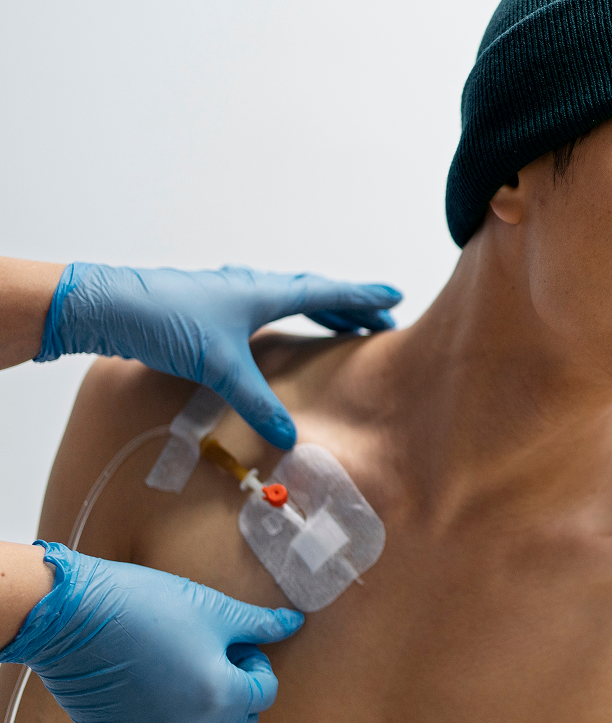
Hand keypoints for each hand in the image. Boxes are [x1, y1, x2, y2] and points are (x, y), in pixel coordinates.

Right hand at [0, 542, 303, 722]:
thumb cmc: (147, 605)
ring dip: (207, 714)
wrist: (74, 614)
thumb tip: (293, 623)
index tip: (235, 643)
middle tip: (215, 657)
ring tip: (187, 672)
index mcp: (219, 695)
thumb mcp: (215, 609)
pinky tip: (162, 701)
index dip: (255, 664)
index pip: (264, 693)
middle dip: (238, 692)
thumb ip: (259, 624)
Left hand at [37, 263, 401, 447]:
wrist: (106, 305)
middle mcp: (252, 286)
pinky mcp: (209, 305)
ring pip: (288, 297)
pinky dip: (288, 315)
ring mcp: (230, 293)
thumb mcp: (219, 366)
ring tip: (340, 325)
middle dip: (349, 307)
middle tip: (379, 320)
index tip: (395, 297)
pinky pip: (265, 306)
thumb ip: (257, 401)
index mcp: (265, 291)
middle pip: (314, 293)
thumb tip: (290, 436)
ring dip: (319, 309)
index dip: (363, 298)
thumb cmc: (165, 321)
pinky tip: (278, 332)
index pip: (327, 293)